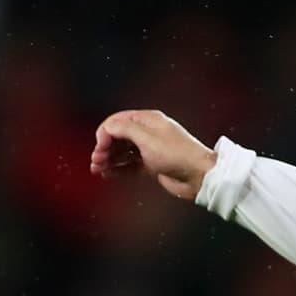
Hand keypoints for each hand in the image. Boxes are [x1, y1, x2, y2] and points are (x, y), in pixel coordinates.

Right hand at [90, 110, 217, 200]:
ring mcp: (150, 149)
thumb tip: (108, 127)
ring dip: (109, 159)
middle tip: (96, 161)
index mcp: (148, 120)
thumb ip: (124, 129)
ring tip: (98, 169)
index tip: (100, 147)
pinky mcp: (153, 165)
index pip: (118, 121)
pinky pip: (130, 165)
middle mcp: (149, 133)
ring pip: (123, 152)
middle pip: (118, 137)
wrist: (199, 175)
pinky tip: (108, 174)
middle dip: (104, 147)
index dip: (105, 133)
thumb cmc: (178, 154)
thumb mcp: (147, 138)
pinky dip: (118, 169)